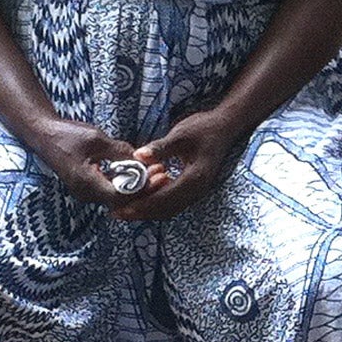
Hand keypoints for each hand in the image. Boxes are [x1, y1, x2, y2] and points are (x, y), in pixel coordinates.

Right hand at [27, 116, 152, 210]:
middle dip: (143, 188)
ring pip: (117, 196)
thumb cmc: (67, 135)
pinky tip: (138, 171)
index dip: (142, 188)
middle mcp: (86, 193)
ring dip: (136, 186)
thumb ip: (119, 150)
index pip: (121, 196)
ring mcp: (86, 191)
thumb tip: (142, 160)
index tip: (157, 175)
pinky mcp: (87, 186)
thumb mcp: (97, 139)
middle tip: (161, 174)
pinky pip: (110, 189)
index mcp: (87, 183)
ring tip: (154, 171)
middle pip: (121, 200)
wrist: (43, 134)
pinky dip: (125, 182)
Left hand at [113, 109, 249, 221]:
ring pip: (169, 208)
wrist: (224, 127)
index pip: (165, 198)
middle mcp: (197, 190)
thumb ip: (160, 148)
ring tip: (124, 209)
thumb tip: (137, 156)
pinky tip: (141, 197)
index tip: (122, 209)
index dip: (143, 205)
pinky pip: (173, 201)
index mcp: (195, 178)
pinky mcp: (192, 188)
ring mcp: (196, 191)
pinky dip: (156, 203)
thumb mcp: (180, 134)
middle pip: (166, 209)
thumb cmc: (203, 128)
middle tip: (117, 213)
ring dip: (148, 210)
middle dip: (141, 212)